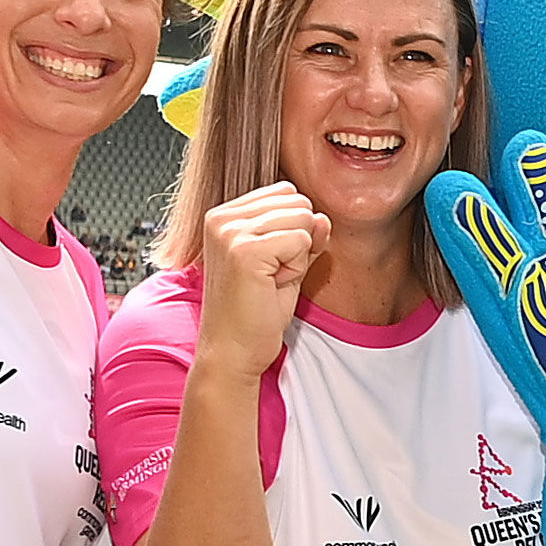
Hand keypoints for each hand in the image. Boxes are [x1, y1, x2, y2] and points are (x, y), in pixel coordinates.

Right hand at [193, 180, 326, 380]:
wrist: (233, 351)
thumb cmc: (255, 313)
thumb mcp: (286, 265)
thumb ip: (305, 236)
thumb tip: (323, 216)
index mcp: (224, 215)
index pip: (286, 193)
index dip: (293, 231)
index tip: (270, 264)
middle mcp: (221, 217)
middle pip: (298, 202)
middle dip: (298, 242)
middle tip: (272, 276)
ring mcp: (230, 231)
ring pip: (303, 219)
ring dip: (298, 255)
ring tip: (270, 280)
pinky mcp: (244, 250)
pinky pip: (302, 239)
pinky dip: (297, 266)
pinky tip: (271, 285)